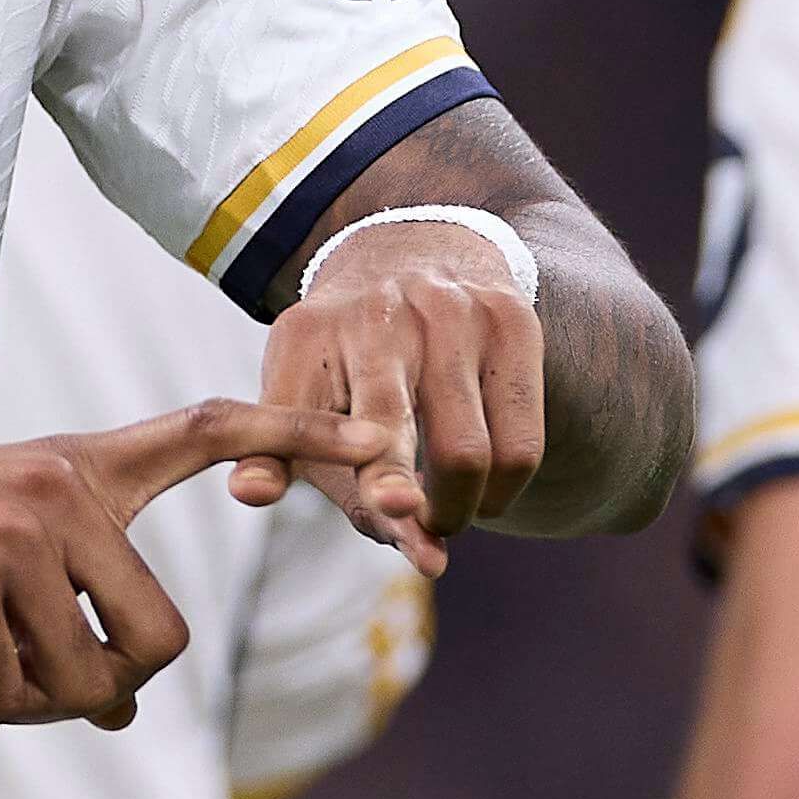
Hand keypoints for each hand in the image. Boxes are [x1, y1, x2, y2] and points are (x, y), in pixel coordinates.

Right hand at [0, 396, 391, 736]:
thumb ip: (64, 604)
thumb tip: (116, 707)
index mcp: (76, 466)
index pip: (208, 428)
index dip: (298, 435)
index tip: (379, 442)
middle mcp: (61, 486)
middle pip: (160, 639)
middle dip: (99, 692)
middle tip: (23, 692)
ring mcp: (17, 529)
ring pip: (87, 681)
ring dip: (22, 713)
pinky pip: (7, 696)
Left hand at [244, 220, 542, 572]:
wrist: (412, 257)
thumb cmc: (347, 362)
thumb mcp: (304, 399)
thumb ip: (295, 468)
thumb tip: (278, 508)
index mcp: (310, 335)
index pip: (314, 417)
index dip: (341, 465)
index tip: (386, 504)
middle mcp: (379, 315)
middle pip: (391, 425)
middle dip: (402, 495)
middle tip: (423, 541)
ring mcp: (450, 313)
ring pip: (468, 454)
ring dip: (458, 510)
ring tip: (443, 514)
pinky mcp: (512, 322)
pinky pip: (520, 444)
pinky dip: (503, 489)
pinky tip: (482, 489)